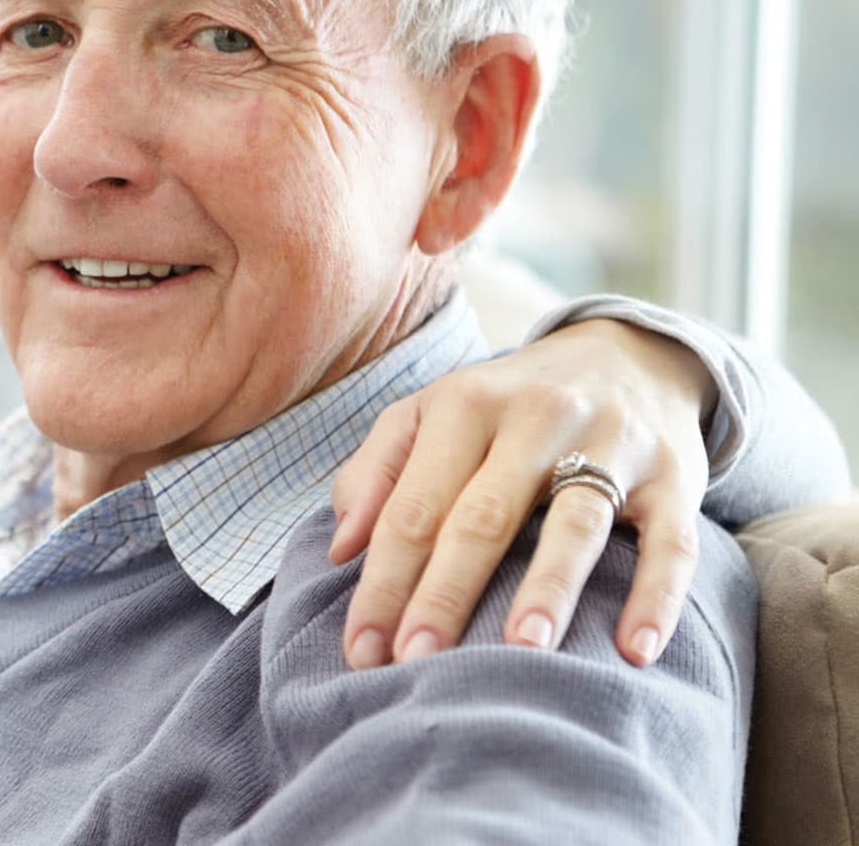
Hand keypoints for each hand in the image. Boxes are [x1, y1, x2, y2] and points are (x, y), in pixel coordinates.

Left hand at [331, 317, 710, 668]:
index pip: (414, 506)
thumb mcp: (430, 414)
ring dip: (548, 588)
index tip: (361, 647)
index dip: (384, 579)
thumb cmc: (503, 405)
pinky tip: (634, 649)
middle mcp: (537, 418)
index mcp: (465, 403)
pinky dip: (656, 595)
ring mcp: (612, 445)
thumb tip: (341, 547)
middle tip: (416, 660)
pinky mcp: (675, 477)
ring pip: (577, 522)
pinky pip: (671, 541)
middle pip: (483, 516)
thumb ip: (376, 472)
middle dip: (445, 592)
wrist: (626, 356)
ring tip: (521, 649)